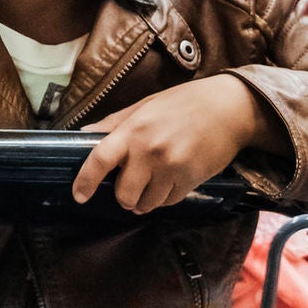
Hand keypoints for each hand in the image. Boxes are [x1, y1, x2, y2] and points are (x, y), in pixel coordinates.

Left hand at [73, 76, 269, 212]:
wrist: (228, 109)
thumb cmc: (184, 103)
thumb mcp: (145, 105)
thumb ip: (115, 123)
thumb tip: (84, 135)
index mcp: (134, 129)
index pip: (100, 159)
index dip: (85, 181)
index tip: (79, 195)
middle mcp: (150, 151)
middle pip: (124, 194)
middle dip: (123, 196)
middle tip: (128, 187)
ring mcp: (171, 168)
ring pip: (146, 204)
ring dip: (145, 200)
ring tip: (152, 184)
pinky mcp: (190, 180)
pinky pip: (168, 202)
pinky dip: (164, 197)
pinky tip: (170, 182)